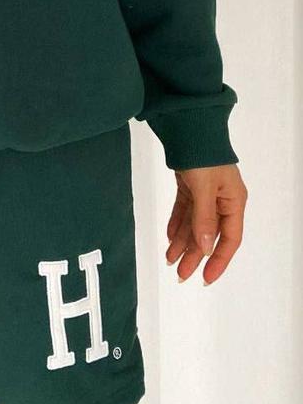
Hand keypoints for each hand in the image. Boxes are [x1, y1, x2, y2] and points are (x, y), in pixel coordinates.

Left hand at [165, 164, 247, 284]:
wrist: (189, 126)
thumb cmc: (203, 154)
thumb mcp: (204, 188)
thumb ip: (204, 219)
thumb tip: (205, 248)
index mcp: (233, 201)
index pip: (229, 239)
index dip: (218, 260)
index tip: (205, 277)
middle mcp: (222, 199)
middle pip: (209, 234)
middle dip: (194, 255)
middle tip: (180, 274)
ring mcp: (207, 192)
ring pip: (195, 224)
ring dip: (182, 242)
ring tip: (170, 259)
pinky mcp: (191, 184)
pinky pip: (185, 210)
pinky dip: (177, 223)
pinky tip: (169, 238)